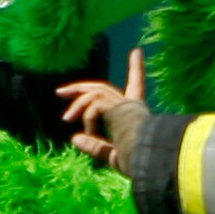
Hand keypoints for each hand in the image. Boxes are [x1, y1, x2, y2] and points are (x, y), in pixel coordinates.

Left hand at [60, 46, 144, 167]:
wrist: (153, 159)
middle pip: (102, 88)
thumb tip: (73, 137)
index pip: (137, 86)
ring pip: (95, 93)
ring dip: (78, 103)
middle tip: (61, 92)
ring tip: (66, 118)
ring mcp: (125, 104)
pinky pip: (95, 105)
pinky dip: (89, 118)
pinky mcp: (119, 106)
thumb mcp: (114, 156)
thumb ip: (95, 147)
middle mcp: (132, 105)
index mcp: (136, 114)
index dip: (137, 68)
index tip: (137, 52)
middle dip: (81, 88)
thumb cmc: (139, 161)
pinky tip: (90, 132)